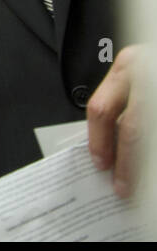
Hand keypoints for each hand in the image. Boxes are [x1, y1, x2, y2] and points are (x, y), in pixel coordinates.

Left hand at [87, 44, 145, 197]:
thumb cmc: (153, 64)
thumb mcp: (139, 74)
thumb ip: (124, 99)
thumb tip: (108, 143)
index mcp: (128, 65)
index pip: (102, 109)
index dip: (99, 142)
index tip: (99, 164)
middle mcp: (146, 72)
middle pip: (131, 127)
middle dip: (126, 162)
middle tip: (122, 187)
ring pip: (147, 132)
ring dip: (146, 163)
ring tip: (142, 185)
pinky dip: (154, 155)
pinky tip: (152, 168)